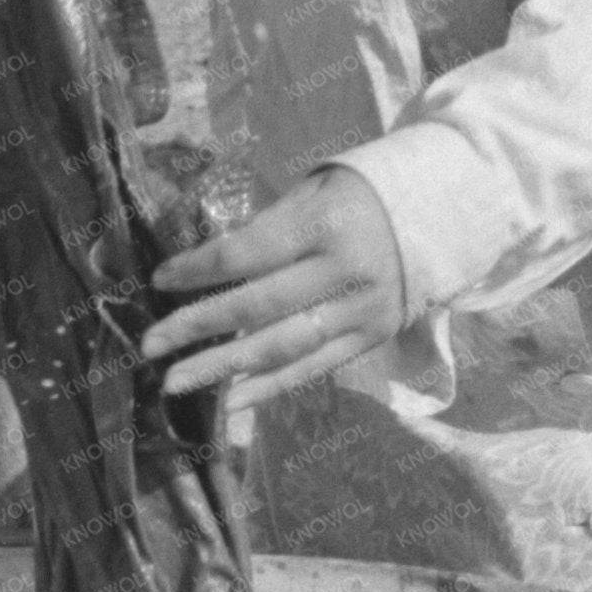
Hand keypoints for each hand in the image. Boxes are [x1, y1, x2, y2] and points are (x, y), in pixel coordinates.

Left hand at [141, 168, 409, 410]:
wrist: (443, 214)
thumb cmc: (360, 195)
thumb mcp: (314, 190)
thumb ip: (267, 228)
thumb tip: (206, 266)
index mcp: (323, 223)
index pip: (246, 253)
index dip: (197, 269)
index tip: (159, 280)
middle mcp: (343, 271)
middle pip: (257, 306)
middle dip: (196, 327)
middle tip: (149, 344)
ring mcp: (361, 310)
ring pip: (281, 347)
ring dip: (222, 368)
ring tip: (175, 382)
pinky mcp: (372, 338)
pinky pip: (312, 369)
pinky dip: (268, 388)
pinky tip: (228, 402)